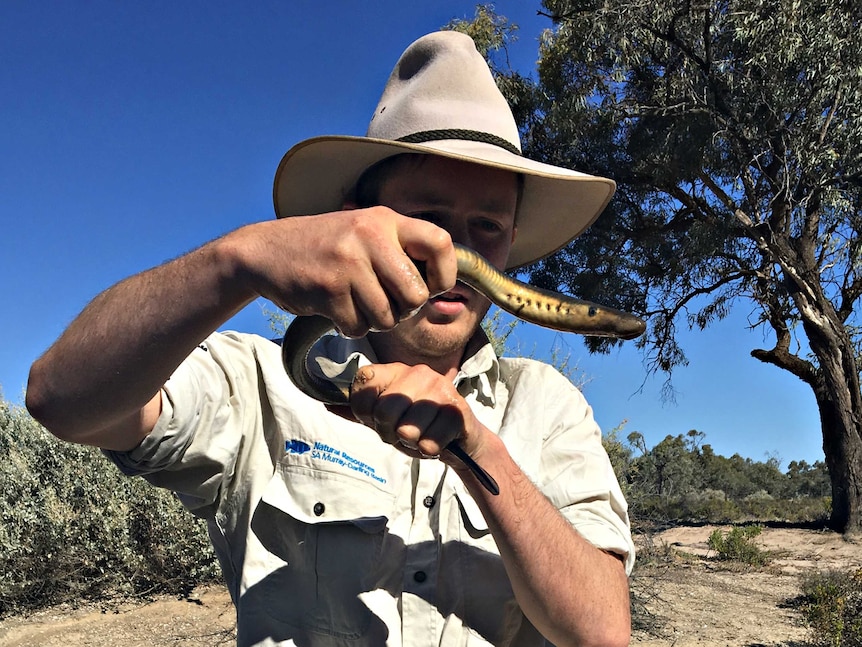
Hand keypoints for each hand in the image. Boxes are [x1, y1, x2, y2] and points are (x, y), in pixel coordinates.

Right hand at [229, 207, 457, 337]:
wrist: (264, 251)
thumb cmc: (324, 248)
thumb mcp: (363, 232)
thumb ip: (399, 250)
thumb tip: (441, 285)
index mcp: (385, 219)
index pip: (441, 243)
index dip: (445, 274)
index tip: (430, 286)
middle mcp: (369, 236)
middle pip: (416, 295)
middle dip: (404, 309)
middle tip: (386, 302)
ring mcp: (348, 263)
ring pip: (388, 317)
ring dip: (374, 321)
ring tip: (356, 303)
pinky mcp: (327, 289)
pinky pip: (358, 327)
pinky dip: (350, 327)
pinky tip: (336, 309)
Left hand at [348, 363, 487, 463]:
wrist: (460, 439)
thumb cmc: (418, 426)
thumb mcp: (384, 418)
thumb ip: (358, 411)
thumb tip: (325, 403)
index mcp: (397, 370)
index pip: (363, 383)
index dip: (364, 410)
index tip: (377, 418)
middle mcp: (418, 373)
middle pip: (383, 410)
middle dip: (389, 432)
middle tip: (402, 432)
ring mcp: (439, 389)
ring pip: (407, 429)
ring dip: (411, 442)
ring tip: (421, 435)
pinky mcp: (457, 410)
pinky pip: (429, 441)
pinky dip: (429, 449)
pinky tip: (437, 440)